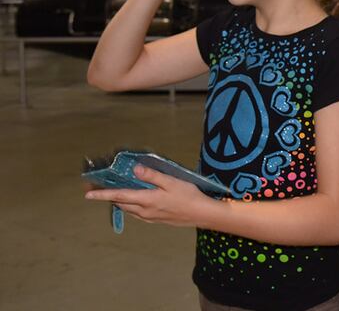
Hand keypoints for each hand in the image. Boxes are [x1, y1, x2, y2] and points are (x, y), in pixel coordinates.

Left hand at [84, 165, 213, 226]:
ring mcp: (149, 217)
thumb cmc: (188, 196)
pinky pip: (136, 213)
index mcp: (146, 199)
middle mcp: (144, 210)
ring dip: (119, 201)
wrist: (201, 214)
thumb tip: (135, 169)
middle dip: (108, 196)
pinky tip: (133, 202)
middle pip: (121, 203)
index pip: (119, 196)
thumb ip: (152, 176)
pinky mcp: (155, 219)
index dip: (102, 194)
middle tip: (97, 189)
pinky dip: (129, 206)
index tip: (88, 194)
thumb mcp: (172, 182)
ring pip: (128, 209)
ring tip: (113, 193)